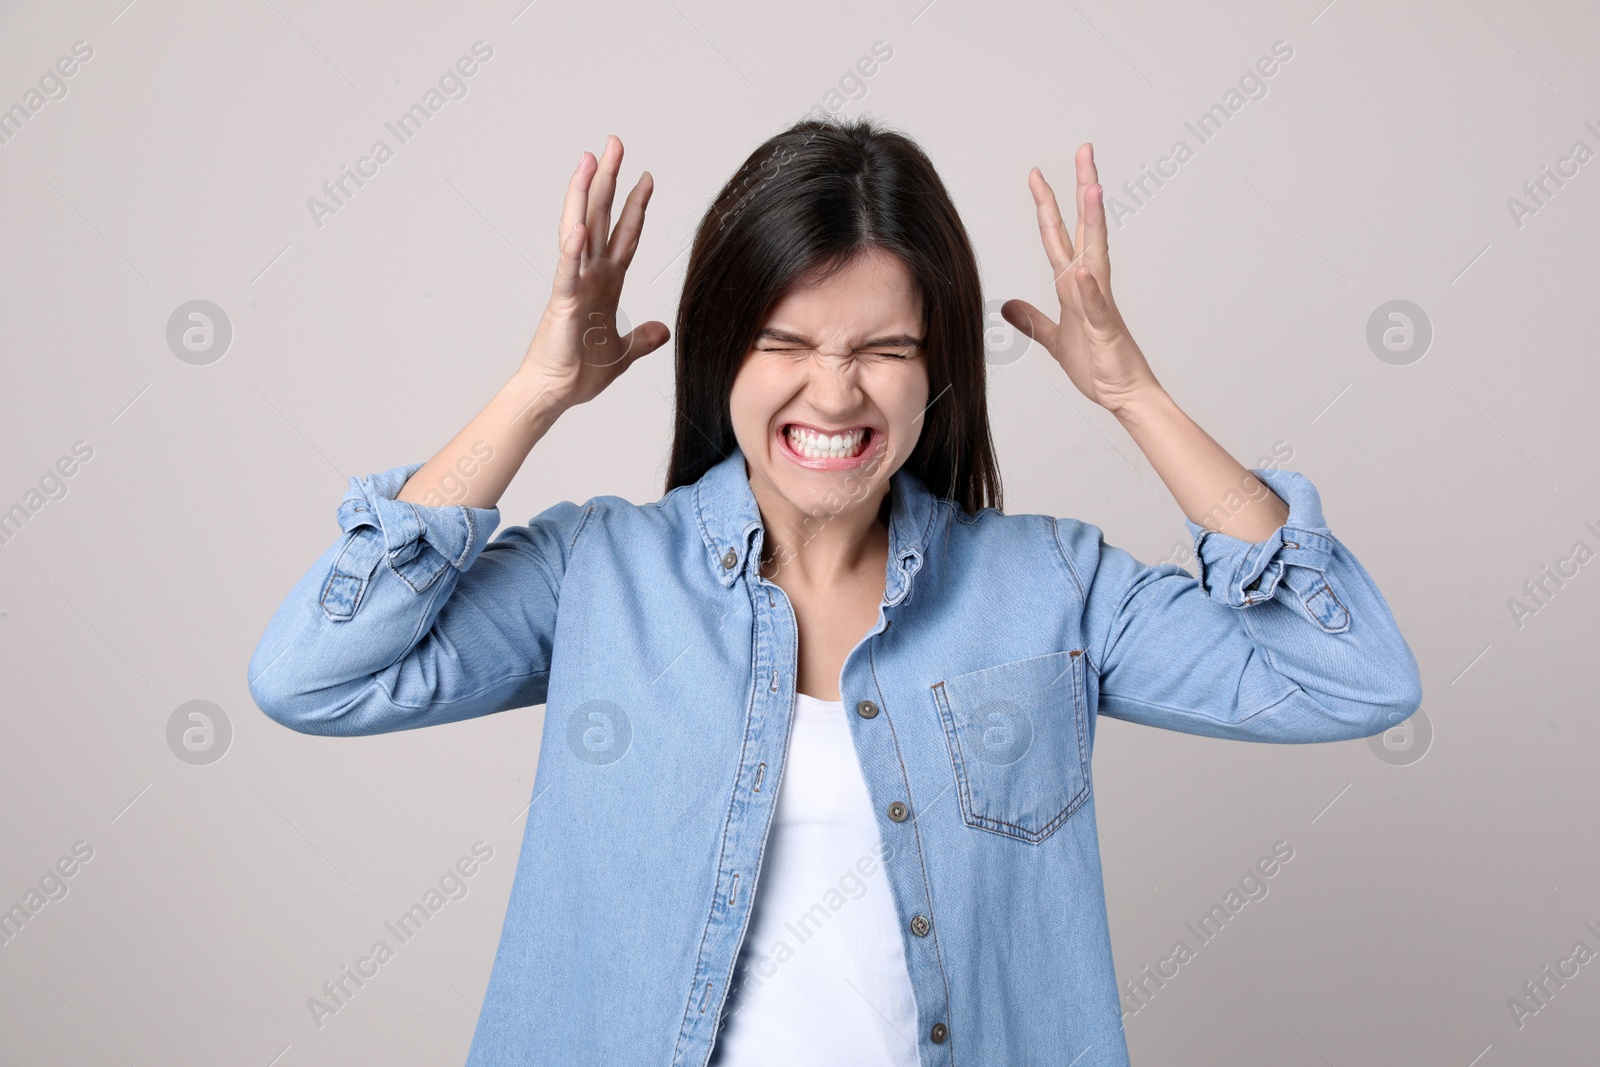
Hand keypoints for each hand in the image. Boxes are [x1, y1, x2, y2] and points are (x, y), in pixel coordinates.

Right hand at [518, 135, 670, 409]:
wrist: (556, 393)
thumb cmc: (580, 372)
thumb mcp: (623, 353)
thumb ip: (642, 338)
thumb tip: (662, 331)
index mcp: (606, 283)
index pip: (625, 234)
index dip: (636, 206)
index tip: (647, 177)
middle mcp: (590, 275)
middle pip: (601, 217)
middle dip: (609, 179)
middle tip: (615, 142)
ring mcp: (575, 284)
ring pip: (579, 229)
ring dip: (584, 194)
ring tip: (589, 159)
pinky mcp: (564, 302)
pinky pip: (568, 270)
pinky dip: (573, 248)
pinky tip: (578, 224)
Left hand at [1001, 144, 1160, 415]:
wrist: (1124, 394)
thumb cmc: (1098, 366)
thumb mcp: (1054, 340)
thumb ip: (1032, 320)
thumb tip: (1008, 304)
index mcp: (1075, 286)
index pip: (1059, 236)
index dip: (1048, 206)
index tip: (1037, 175)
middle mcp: (1090, 285)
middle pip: (1085, 229)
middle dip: (1083, 188)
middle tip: (1084, 149)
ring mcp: (1101, 304)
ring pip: (1095, 254)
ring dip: (1094, 222)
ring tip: (1091, 187)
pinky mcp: (1106, 329)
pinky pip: (1097, 305)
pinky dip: (1089, 288)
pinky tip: (1082, 269)